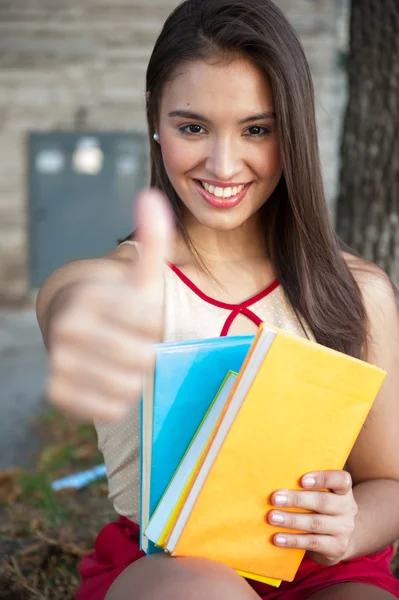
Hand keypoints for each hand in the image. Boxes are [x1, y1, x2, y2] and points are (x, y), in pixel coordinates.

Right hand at [46, 189, 172, 421]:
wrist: (73, 325)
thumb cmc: (115, 302)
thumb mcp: (137, 273)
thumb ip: (153, 239)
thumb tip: (152, 196)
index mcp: (86, 297)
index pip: (150, 323)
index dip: (152, 322)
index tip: (135, 316)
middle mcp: (65, 330)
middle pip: (142, 357)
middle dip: (145, 350)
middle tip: (129, 339)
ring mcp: (58, 363)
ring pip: (128, 385)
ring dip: (133, 375)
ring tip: (118, 358)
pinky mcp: (58, 393)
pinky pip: (111, 408)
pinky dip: (118, 397)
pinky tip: (107, 378)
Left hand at [268, 470, 357, 565]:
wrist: (338, 540)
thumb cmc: (321, 509)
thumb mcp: (321, 495)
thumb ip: (306, 487)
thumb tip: (276, 478)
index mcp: (343, 491)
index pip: (341, 480)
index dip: (323, 478)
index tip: (302, 480)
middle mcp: (347, 508)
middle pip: (323, 502)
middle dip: (296, 500)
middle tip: (274, 498)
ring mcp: (343, 529)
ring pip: (315, 523)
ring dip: (291, 520)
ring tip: (272, 517)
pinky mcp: (337, 548)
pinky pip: (312, 543)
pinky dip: (293, 540)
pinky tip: (278, 538)